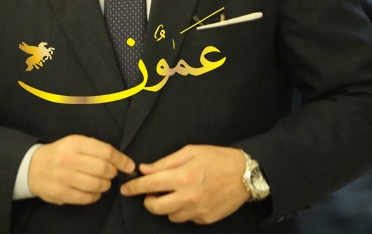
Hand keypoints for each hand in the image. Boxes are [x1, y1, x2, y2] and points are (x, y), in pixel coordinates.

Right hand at [28, 135, 134, 205]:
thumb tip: (122, 161)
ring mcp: (64, 177)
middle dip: (113, 173)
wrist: (32, 167)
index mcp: (75, 143)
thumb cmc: (60, 153)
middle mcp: (69, 159)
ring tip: (103, 182)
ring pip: (97, 185)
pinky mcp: (61, 193)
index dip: (121, 160)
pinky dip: (95, 196)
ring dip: (105, 185)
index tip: (129, 165)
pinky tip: (93, 191)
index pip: (106, 151)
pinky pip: (87, 198)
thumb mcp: (74, 142)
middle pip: (104, 169)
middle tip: (111, 173)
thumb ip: (96, 149)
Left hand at [120, 145, 248, 223]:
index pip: (150, 185)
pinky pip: (186, 218)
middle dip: (148, 200)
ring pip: (170, 216)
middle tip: (151, 193)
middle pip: (155, 207)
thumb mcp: (190, 152)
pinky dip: (183, 210)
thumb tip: (145, 169)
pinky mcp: (205, 219)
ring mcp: (197, 210)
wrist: (245, 174)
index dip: (134, 187)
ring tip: (174, 194)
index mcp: (183, 176)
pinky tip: (190, 199)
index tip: (126, 189)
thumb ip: (165, 162)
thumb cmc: (217, 158)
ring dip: (166, 206)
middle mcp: (189, 196)